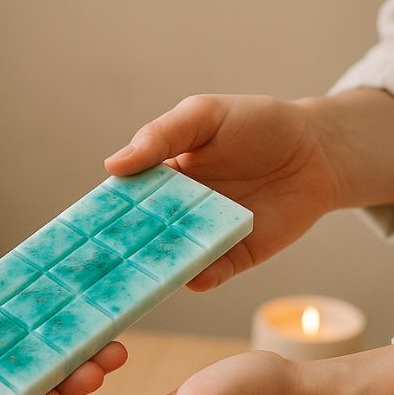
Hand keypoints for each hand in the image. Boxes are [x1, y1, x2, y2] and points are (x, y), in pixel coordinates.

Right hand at [104, 94, 339, 289]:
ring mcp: (205, 237)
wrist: (317, 150)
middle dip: (120, 251)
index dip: (101, 213)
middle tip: (95, 265)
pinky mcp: (235, 257)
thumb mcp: (205, 116)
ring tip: (137, 278)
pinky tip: (193, 277)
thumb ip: (161, 136)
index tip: (76, 228)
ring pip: (172, 259)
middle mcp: (177, 213)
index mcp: (161, 178)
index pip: (124, 199)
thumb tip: (113, 166)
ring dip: (155, 269)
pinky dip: (200, 277)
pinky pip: (212, 273)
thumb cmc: (258, 124)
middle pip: (142, 237)